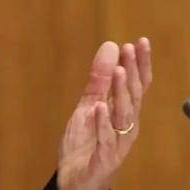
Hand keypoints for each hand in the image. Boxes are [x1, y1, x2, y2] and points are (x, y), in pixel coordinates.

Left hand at [57, 38, 152, 189]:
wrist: (76, 177)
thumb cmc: (87, 142)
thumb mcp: (89, 104)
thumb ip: (99, 79)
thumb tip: (110, 47)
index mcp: (123, 111)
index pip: (137, 84)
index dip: (140, 64)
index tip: (141, 42)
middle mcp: (126, 125)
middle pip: (133, 95)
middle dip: (133, 72)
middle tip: (131, 49)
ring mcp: (117, 141)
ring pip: (123, 114)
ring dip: (121, 92)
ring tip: (120, 71)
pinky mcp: (105, 156)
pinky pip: (106, 138)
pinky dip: (102, 122)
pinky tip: (98, 107)